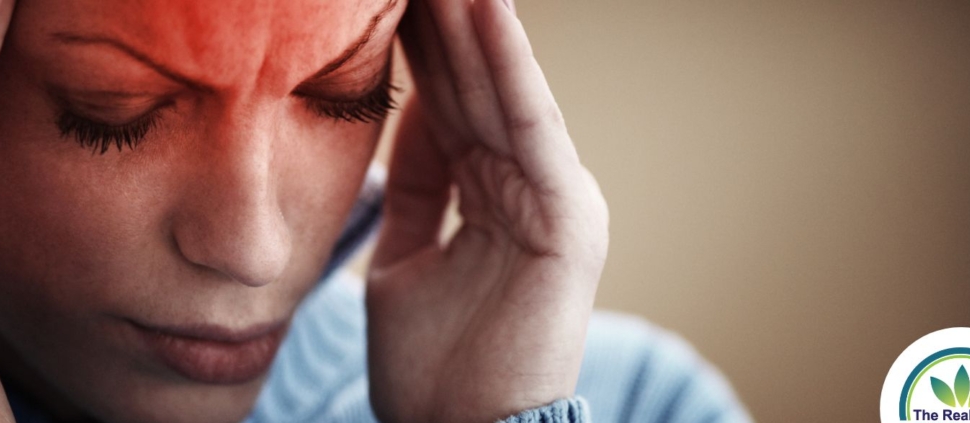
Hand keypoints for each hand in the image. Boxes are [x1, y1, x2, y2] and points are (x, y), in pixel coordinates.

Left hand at [367, 0, 608, 421]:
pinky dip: (512, 68)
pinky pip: (531, 130)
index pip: (451, 104)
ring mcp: (555, 199)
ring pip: (506, 93)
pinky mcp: (567, 218)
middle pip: (476, 87)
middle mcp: (529, 187)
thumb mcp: (403, 261)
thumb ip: (413, 191)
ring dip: (476, 21)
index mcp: (493, 196)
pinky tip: (486, 9)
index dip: (419, 45)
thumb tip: (402, 116)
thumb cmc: (434, 367)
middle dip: (445, 19)